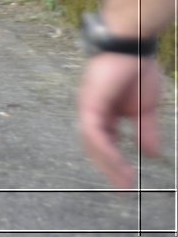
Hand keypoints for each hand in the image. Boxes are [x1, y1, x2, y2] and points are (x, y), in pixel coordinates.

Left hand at [78, 53, 163, 187]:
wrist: (133, 48)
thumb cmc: (137, 71)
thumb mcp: (145, 110)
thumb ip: (145, 131)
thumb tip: (151, 155)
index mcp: (104, 114)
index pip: (105, 144)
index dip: (115, 164)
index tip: (128, 183)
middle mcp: (92, 112)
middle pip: (96, 147)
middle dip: (109, 169)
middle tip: (123, 191)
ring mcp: (88, 107)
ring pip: (92, 143)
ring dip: (108, 164)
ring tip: (123, 182)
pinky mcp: (88, 102)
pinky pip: (93, 131)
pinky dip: (104, 149)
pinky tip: (116, 163)